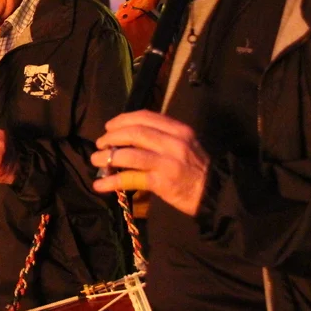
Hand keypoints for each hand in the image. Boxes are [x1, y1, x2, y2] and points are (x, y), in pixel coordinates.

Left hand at [91, 110, 209, 216]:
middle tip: (100, 144)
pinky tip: (100, 185)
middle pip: (134, 132)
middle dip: (112, 137)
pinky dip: (112, 181)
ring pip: (129, 154)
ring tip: (96, 160)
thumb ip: (161, 136)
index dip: (122, 119)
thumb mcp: (183, 144)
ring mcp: (167, 162)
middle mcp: (173, 142)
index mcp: (178, 129)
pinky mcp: (162, 182)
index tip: (109, 126)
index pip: (145, 116)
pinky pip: (131, 178)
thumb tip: (126, 135)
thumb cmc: (195, 168)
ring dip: (107, 157)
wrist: (214, 194)